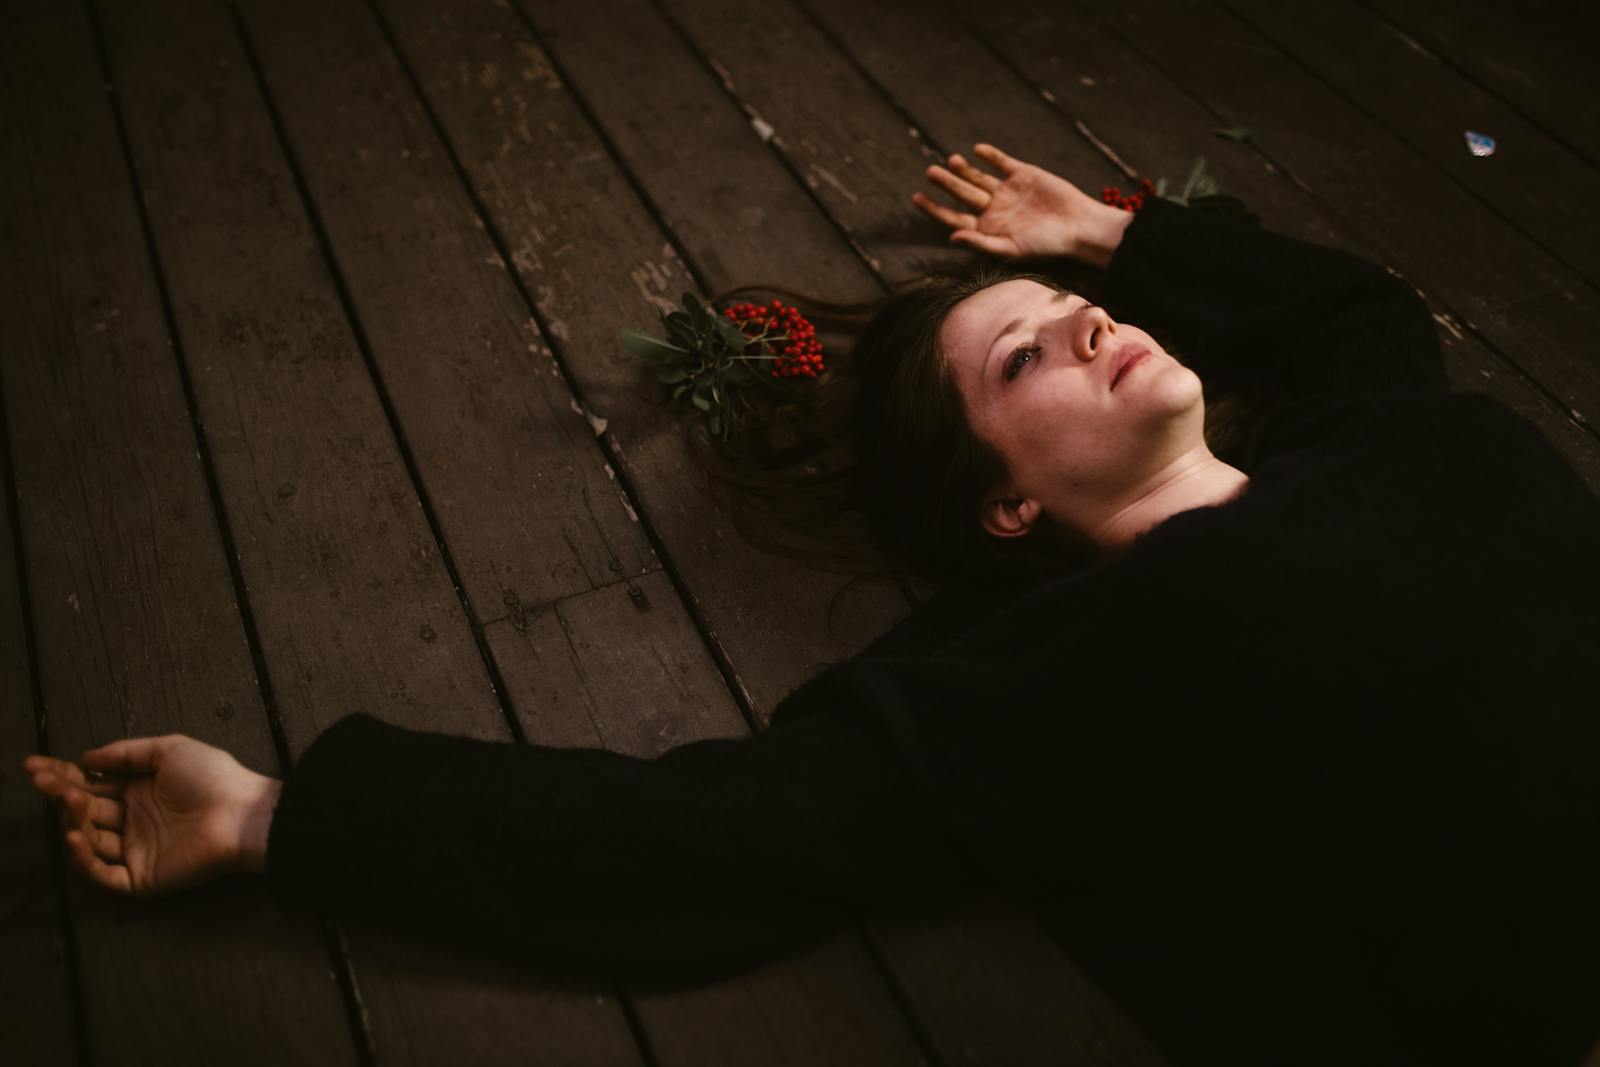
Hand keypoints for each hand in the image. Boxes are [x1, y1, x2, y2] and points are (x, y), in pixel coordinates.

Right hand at [24, 735, 281, 896]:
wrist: (243, 813)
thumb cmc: (213, 776)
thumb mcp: (169, 750)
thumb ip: (125, 753)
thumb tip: (85, 758)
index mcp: (139, 791)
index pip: (92, 785)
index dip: (63, 776)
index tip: (35, 764)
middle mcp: (133, 821)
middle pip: (85, 810)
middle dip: (61, 793)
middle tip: (40, 778)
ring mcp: (136, 851)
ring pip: (90, 840)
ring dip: (73, 819)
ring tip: (69, 798)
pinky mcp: (141, 878)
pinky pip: (104, 873)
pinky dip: (85, 859)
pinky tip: (76, 836)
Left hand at [912, 143, 1132, 267]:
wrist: (1079, 227)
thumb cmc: (1045, 246)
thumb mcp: (1010, 249)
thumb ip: (980, 243)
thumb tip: (951, 238)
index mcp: (987, 228)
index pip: (953, 218)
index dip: (934, 209)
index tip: (916, 198)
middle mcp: (994, 209)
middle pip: (963, 194)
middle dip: (946, 183)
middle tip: (930, 172)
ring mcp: (1007, 191)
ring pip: (978, 177)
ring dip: (964, 169)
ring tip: (951, 160)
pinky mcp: (1023, 174)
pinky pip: (1001, 163)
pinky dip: (989, 156)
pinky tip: (978, 150)